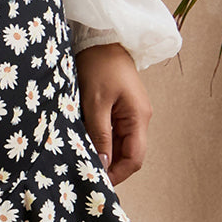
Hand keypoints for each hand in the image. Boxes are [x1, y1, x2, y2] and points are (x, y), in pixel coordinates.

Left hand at [74, 42, 151, 186]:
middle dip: (109, 168)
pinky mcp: (120, 110)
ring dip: (104, 156)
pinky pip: (113, 135)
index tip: (96, 182)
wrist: (101, 39)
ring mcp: (130, 115)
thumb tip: (103, 164)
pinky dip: (101, 143)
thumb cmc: (99, 66)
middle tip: (85, 176)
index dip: (117, 174)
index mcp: (138, 117)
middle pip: (128, 155)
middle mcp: (139, 119)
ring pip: (119, 147)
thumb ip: (100, 135)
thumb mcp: (95, 103)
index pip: (134, 159)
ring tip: (82, 163)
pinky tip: (85, 147)